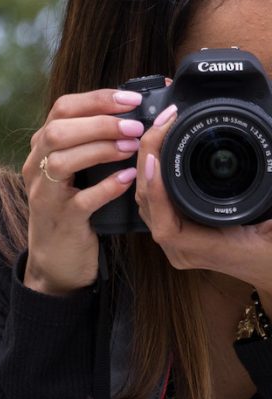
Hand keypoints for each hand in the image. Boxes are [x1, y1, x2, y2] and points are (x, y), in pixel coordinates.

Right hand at [22, 89, 144, 295]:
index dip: (97, 99)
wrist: (55, 261)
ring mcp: (45, 196)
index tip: (132, 100)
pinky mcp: (61, 221)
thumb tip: (133, 114)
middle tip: (135, 126)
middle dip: (99, 123)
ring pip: (62, 161)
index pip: (61, 109)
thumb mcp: (73, 172)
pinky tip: (127, 178)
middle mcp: (36, 169)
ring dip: (101, 149)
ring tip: (132, 147)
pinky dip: (107, 186)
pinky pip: (82, 200)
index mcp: (41, 150)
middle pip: (57, 132)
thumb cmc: (70, 208)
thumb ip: (89, 143)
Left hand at [135, 106, 271, 306]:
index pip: (166, 225)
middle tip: (161, 125)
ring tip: (159, 131)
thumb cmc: (270, 250)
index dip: (156, 192)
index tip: (154, 159)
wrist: (269, 266)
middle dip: (148, 161)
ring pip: (147, 201)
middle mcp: (179, 248)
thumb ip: (270, 201)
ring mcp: (173, 241)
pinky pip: (154, 202)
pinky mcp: (173, 231)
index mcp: (201, 250)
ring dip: (147, 165)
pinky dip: (152, 176)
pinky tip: (156, 153)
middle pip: (148, 203)